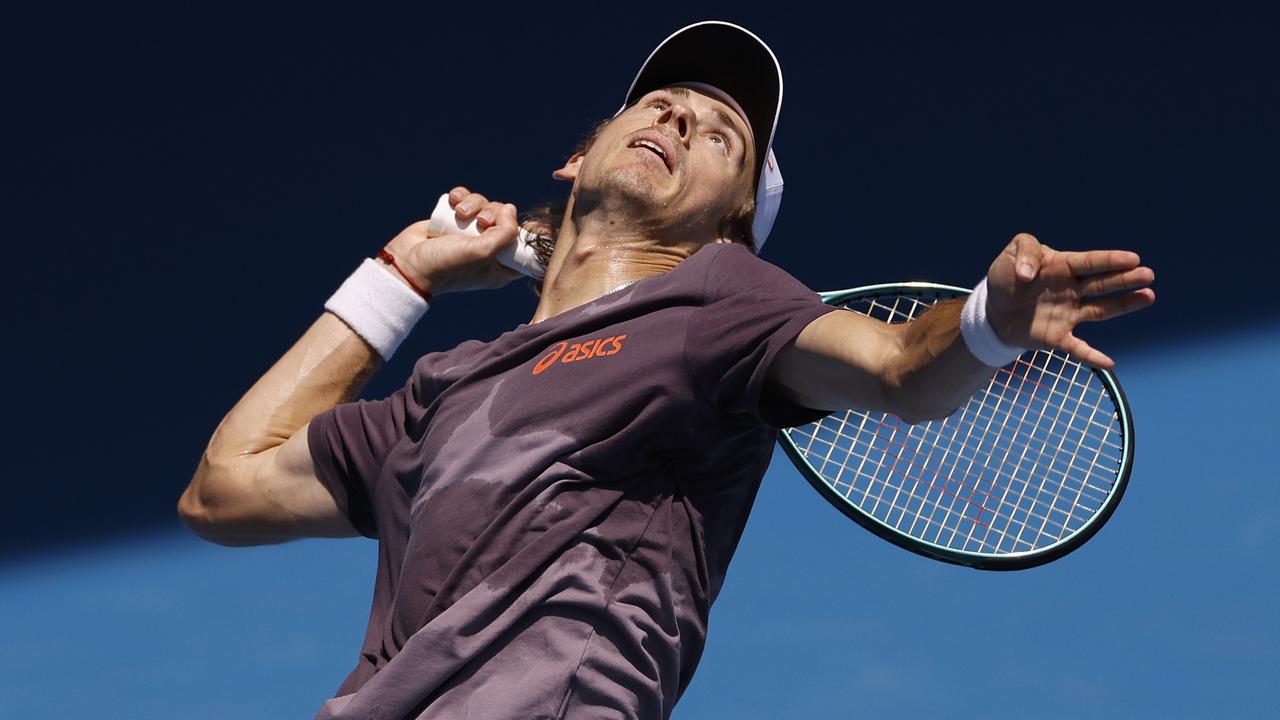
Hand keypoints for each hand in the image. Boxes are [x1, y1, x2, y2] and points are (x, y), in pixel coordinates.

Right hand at [382, 187, 524, 295]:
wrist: (408, 262)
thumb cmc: (446, 266)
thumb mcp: (482, 253)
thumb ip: (505, 232)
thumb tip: (511, 209)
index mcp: (500, 266)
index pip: (525, 249)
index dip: (531, 234)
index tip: (532, 224)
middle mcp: (487, 249)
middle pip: (506, 219)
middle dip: (495, 213)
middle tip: (481, 222)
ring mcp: (470, 234)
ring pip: (485, 206)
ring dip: (475, 203)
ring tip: (460, 213)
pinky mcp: (454, 220)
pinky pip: (466, 200)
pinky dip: (461, 196)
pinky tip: (453, 200)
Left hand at [984, 232, 1155, 368]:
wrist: (994, 310)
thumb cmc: (1007, 277)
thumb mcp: (1011, 254)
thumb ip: (1024, 252)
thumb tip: (1028, 274)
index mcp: (1063, 267)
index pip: (1089, 262)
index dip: (1109, 260)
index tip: (1132, 259)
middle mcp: (1072, 290)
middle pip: (1102, 284)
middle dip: (1124, 280)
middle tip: (1147, 275)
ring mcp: (1068, 314)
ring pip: (1101, 310)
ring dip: (1124, 305)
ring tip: (1148, 296)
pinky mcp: (1058, 337)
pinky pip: (1078, 348)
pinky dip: (1092, 356)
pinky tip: (1109, 363)